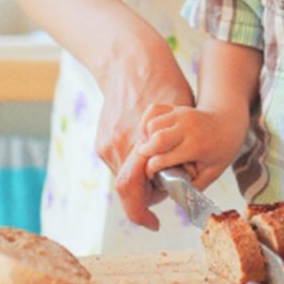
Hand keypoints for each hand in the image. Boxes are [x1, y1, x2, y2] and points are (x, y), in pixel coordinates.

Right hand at [95, 40, 194, 231]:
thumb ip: (176, 153)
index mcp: (137, 145)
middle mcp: (116, 147)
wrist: (130, 60)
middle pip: (127, 190)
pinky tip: (148, 155)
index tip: (154, 224)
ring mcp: (106, 144)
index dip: (143, 215)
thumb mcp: (182, 120)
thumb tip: (177, 181)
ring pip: (124, 177)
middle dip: (144, 200)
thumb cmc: (165, 86)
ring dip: (141, 181)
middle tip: (158, 207)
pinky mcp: (102, 139)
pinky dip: (133, 167)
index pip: (133, 195)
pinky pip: (118, 163)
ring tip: (161, 170)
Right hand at [139, 104, 246, 191]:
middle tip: (148, 161)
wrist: (229, 121)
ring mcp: (181, 114)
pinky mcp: (176, 107)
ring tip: (152, 149)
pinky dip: (148, 122)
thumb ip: (194, 186)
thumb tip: (173, 196)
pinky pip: (153, 111)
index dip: (152, 169)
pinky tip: (152, 133)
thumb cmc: (221, 150)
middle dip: (146, 153)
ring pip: (152, 125)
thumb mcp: (213, 172)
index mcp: (197, 146)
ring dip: (147, 138)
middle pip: (156, 139)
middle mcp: (188, 128)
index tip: (152, 175)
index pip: (163, 159)